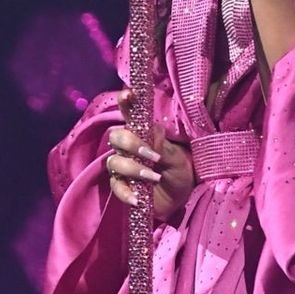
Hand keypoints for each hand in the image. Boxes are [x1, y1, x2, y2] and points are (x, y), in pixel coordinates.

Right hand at [89, 88, 195, 220]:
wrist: (180, 199)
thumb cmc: (179, 173)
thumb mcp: (177, 159)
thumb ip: (164, 147)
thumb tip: (151, 135)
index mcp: (143, 134)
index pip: (131, 115)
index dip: (126, 102)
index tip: (128, 94)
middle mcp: (129, 148)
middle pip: (116, 137)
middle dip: (130, 143)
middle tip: (151, 155)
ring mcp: (124, 167)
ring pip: (114, 162)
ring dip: (133, 168)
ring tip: (154, 177)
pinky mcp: (122, 186)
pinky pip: (116, 187)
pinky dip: (126, 193)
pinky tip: (138, 198)